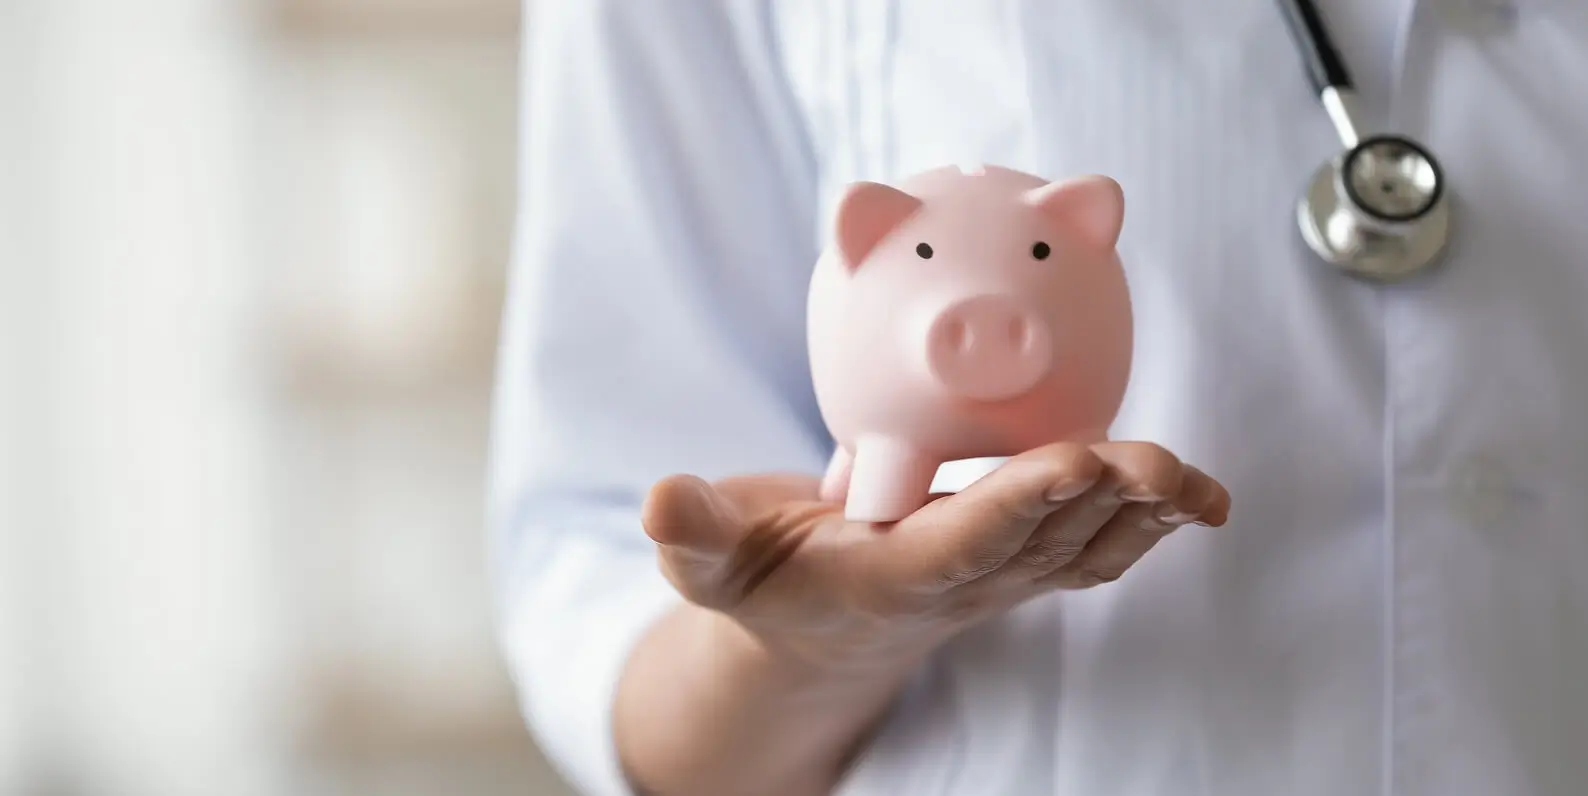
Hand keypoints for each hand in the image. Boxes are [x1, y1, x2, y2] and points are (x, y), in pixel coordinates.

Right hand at [641, 441, 1230, 674]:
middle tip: (1154, 463)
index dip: (1018, 506)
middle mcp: (956, 586)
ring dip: (1139, 518)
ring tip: (1191, 481)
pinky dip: (1145, 523)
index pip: (962, 543)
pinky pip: (1092, 549)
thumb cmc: (765, 585)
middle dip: (1102, 506)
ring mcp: (996, 581)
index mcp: (888, 579)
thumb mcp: (711, 563)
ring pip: (1082, 553)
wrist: (813, 631)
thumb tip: (658, 500)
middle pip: (1042, 549)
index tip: (1072, 462)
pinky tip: (1190, 493)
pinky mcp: (1019, 563)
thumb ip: (690, 533)